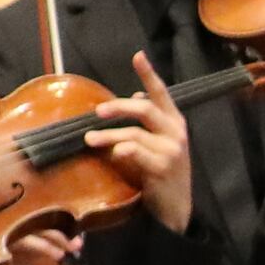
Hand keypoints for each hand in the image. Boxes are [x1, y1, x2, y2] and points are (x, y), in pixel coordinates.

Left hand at [89, 56, 194, 232]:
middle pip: (144, 109)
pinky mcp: (163, 167)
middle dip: (119, 107)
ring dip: (108, 135)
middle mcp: (176, 132)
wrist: (175, 208)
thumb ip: (149, 123)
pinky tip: (113, 154)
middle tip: (97, 112)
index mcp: (174, 122)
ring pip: (134, 133)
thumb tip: (136, 97)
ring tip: (89, 140)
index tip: (138, 56)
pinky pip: (135, 152)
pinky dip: (121, 151)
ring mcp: (171, 150)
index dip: (149, 74)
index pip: (161, 94)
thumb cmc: (162, 174)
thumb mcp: (159, 144)